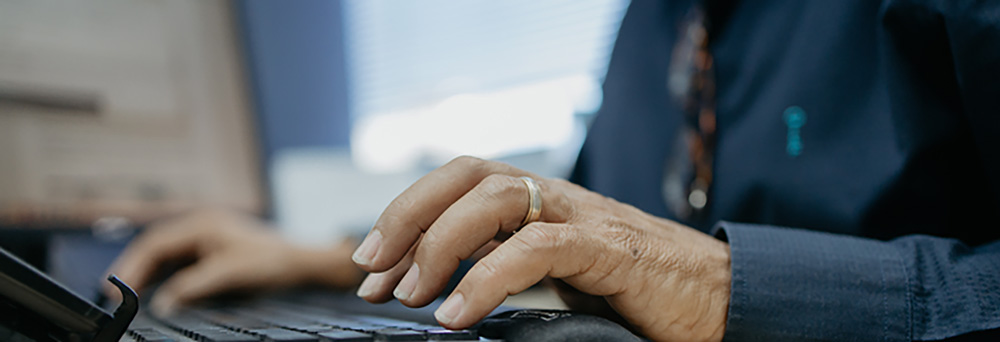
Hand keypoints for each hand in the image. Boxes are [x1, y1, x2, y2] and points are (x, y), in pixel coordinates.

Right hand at [105, 209, 362, 315]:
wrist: (301, 263)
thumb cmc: (272, 261)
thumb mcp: (229, 274)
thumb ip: (193, 288)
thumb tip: (162, 304)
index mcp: (201, 223)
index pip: (155, 243)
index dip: (132, 266)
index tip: (116, 288)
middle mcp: (200, 226)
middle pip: (155, 248)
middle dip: (134, 271)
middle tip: (113, 295)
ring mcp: (205, 238)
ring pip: (165, 257)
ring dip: (147, 275)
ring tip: (127, 297)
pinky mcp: (211, 251)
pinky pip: (179, 264)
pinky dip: (164, 278)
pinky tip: (155, 294)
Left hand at [351, 156, 731, 340]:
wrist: (721, 298)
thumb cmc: (639, 291)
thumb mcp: (561, 275)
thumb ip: (512, 269)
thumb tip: (446, 296)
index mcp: (541, 201)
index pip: (460, 181)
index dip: (407, 212)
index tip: (370, 263)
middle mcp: (557, 198)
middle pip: (467, 175)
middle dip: (407, 217)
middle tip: (371, 274)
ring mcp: (584, 217)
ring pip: (496, 198)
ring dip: (439, 244)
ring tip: (412, 295)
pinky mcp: (611, 249)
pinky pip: (540, 248)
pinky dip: (488, 279)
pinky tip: (458, 314)